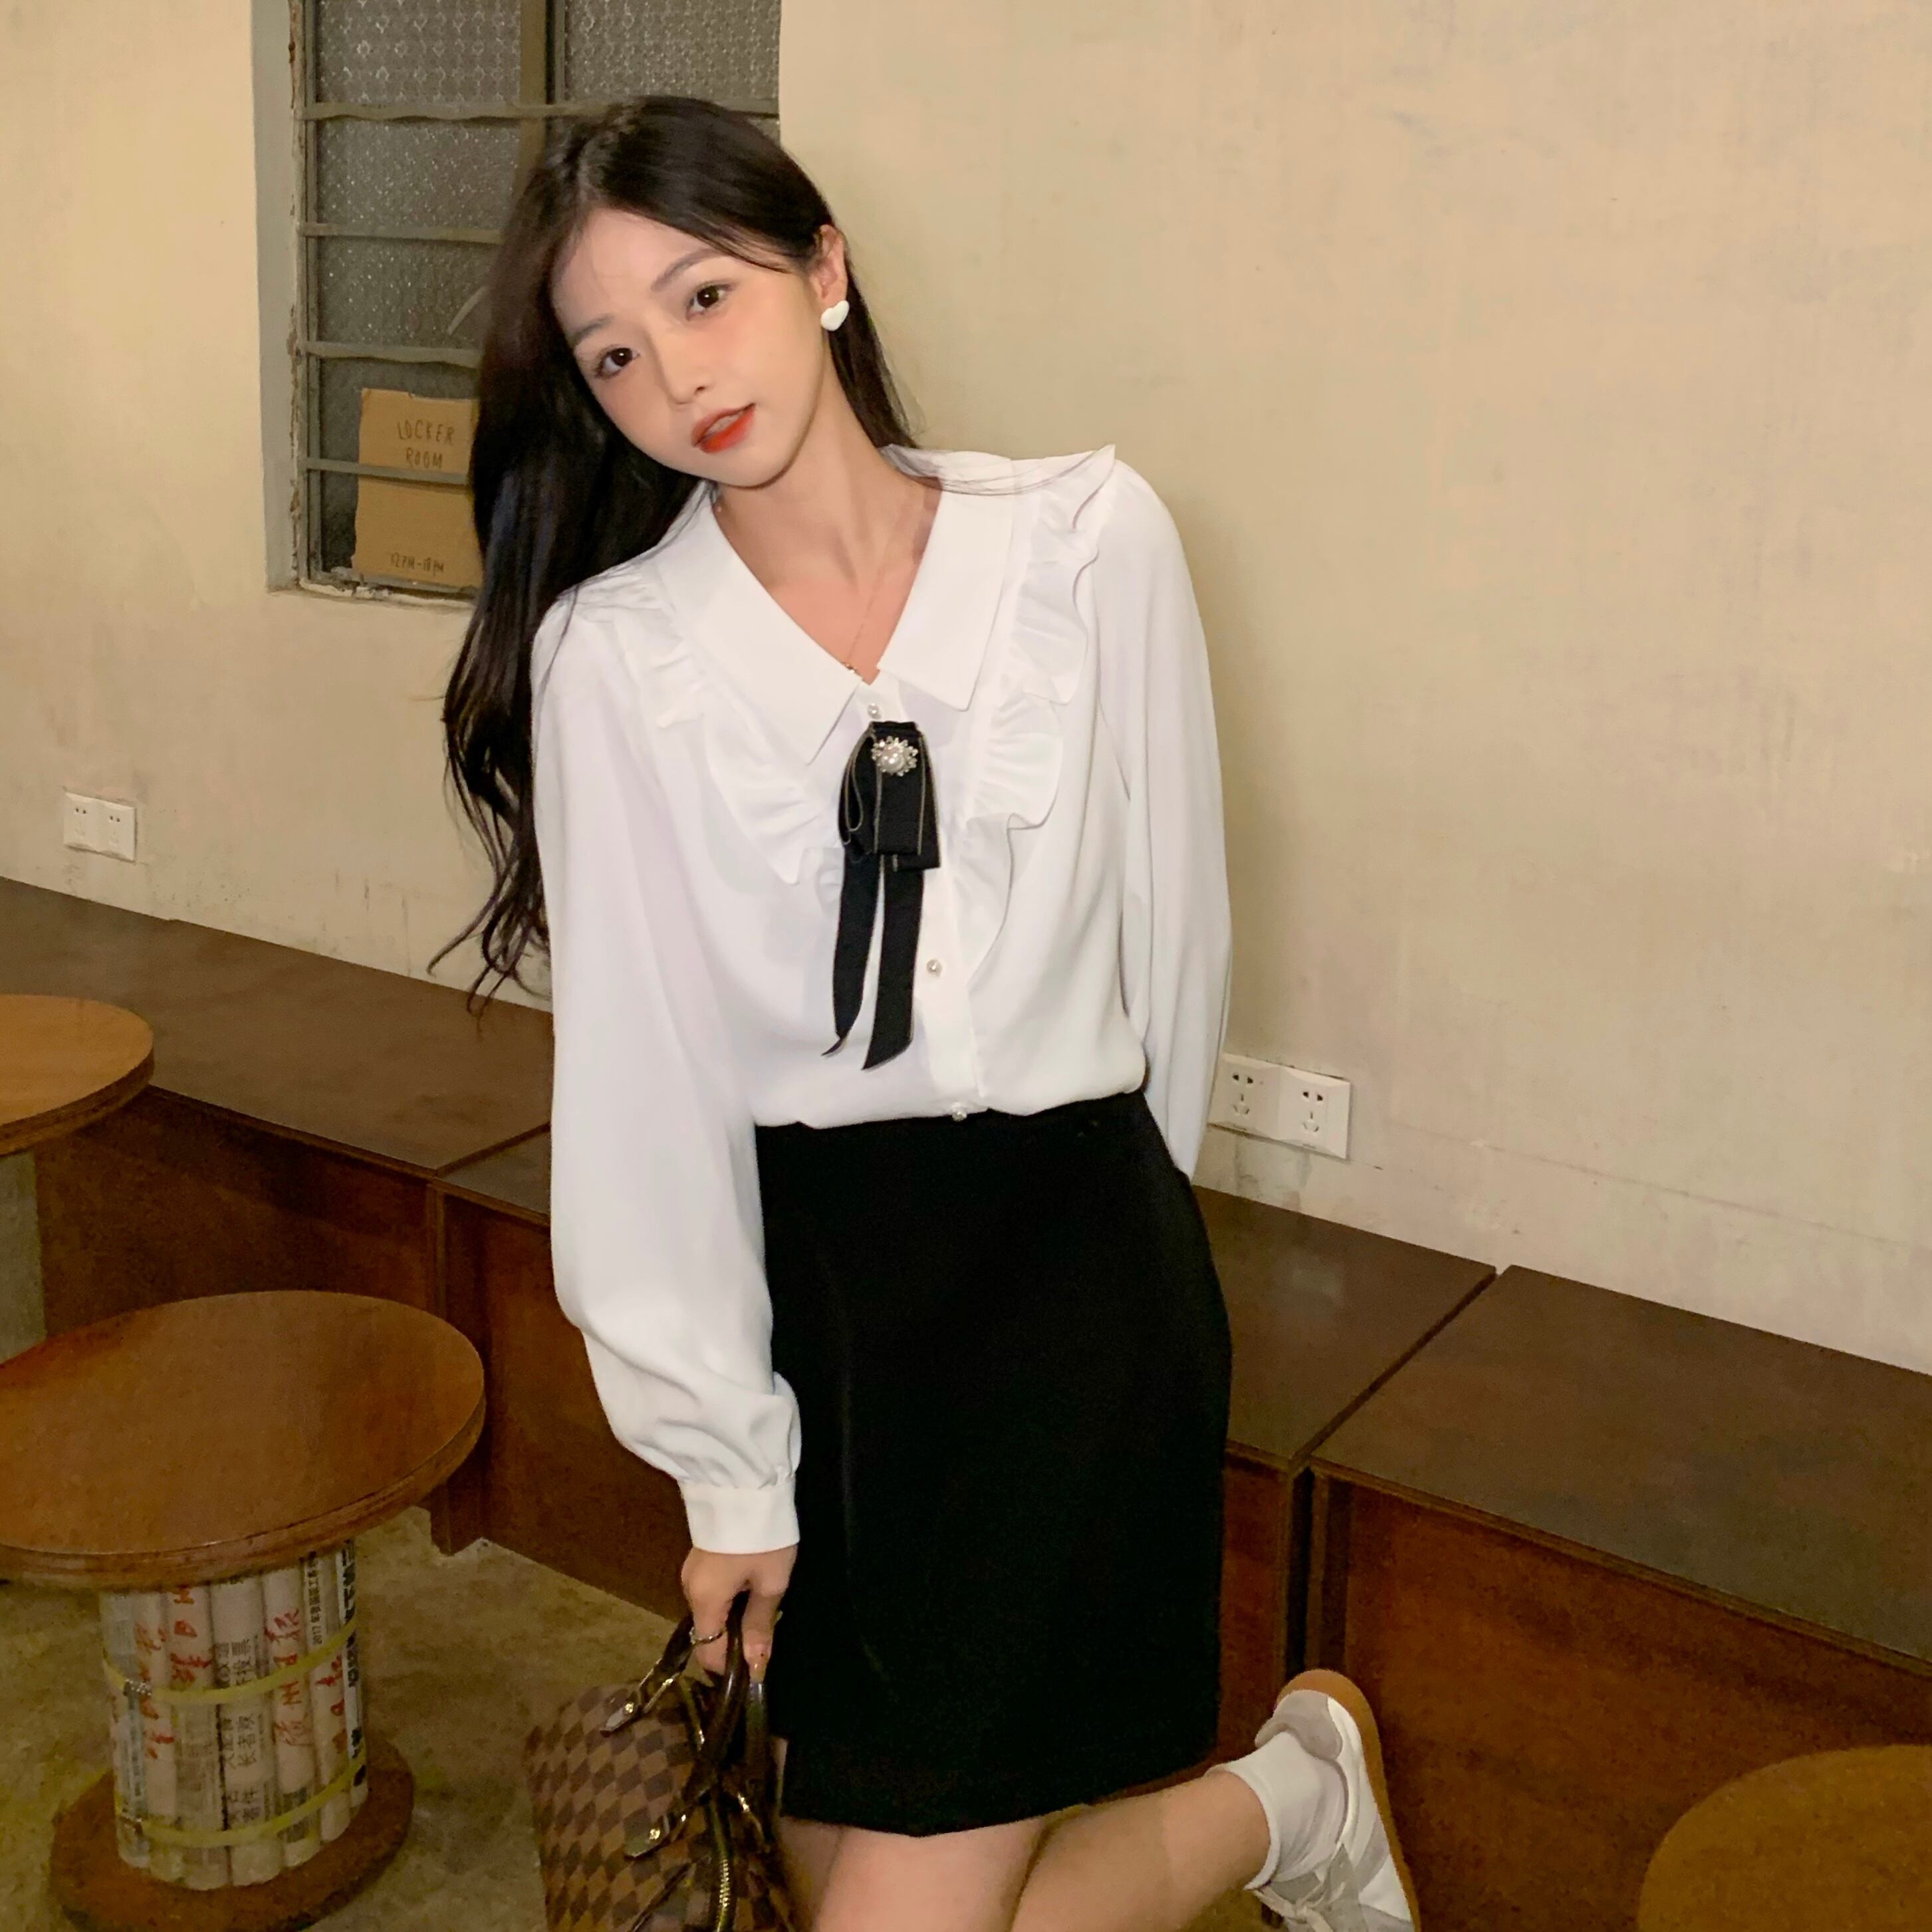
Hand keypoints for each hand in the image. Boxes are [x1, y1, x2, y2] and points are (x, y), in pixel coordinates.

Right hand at [681, 1543, 794, 1682]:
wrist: (747, 1483)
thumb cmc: (763, 1538)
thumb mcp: (771, 1583)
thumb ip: (760, 1626)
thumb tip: (755, 1669)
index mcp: (704, 1601)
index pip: (707, 1652)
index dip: (731, 1666)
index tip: (757, 1665)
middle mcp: (690, 1590)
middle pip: (709, 1631)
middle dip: (736, 1640)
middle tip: (768, 1630)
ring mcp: (692, 1572)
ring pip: (712, 1611)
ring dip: (735, 1617)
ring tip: (765, 1604)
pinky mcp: (700, 1558)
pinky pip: (713, 1592)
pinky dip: (730, 1598)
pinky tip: (752, 1586)